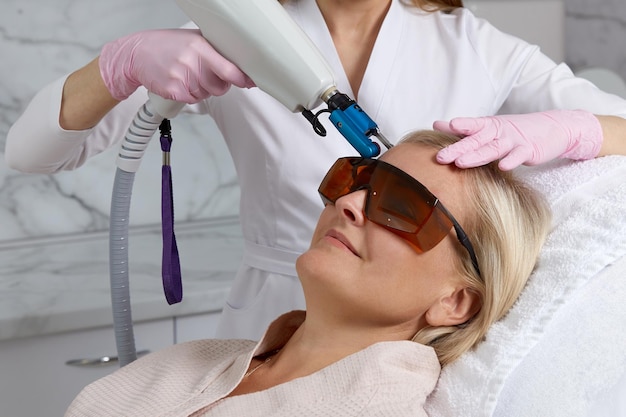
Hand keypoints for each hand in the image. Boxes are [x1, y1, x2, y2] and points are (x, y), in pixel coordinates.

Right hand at [99, 29, 253, 101]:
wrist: (137, 54)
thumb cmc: (166, 45)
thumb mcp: (192, 39)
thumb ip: (214, 50)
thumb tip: (238, 64)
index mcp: (200, 47)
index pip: (229, 69)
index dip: (241, 79)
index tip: (249, 82)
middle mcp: (192, 62)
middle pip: (220, 88)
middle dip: (218, 85)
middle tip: (206, 75)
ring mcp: (182, 78)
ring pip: (206, 94)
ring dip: (202, 89)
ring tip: (188, 75)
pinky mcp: (174, 91)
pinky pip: (192, 99)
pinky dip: (189, 94)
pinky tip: (180, 82)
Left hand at [433, 110, 602, 169]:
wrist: (554, 128)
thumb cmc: (515, 131)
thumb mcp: (489, 127)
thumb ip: (463, 129)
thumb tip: (437, 124)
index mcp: (488, 126)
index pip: (469, 126)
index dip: (454, 126)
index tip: (437, 126)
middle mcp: (499, 131)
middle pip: (475, 140)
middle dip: (457, 148)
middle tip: (440, 157)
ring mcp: (514, 140)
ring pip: (493, 148)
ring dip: (477, 156)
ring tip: (461, 163)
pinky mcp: (529, 150)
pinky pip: (519, 156)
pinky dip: (511, 161)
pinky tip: (503, 167)